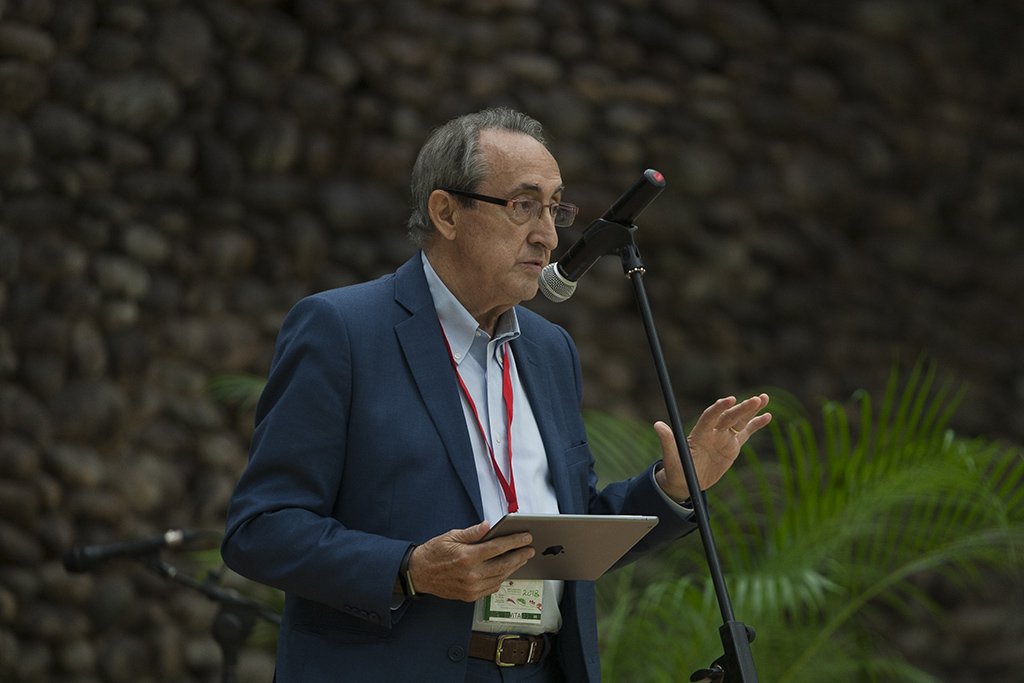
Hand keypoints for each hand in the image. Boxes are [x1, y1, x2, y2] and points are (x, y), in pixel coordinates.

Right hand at [407, 522, 533, 601]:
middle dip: (520, 556)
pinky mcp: (470, 596)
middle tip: (530, 549)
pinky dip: (501, 578)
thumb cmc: (434, 553)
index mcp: (467, 556)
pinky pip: (492, 587)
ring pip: (500, 577)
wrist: (419, 574)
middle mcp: (471, 574)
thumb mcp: (451, 536)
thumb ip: (472, 532)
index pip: (498, 547)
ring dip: (513, 567)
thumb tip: (488, 526)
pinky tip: (505, 571)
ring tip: (521, 559)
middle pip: (503, 564)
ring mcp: (471, 587)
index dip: (515, 541)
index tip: (526, 537)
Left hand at [655, 394, 770, 501]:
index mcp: (699, 433)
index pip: (710, 416)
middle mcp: (713, 432)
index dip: (719, 408)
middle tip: (756, 399)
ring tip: (764, 398)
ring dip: (751, 410)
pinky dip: (756, 424)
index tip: (729, 400)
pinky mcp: (732, 446)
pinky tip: (767, 416)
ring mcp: (723, 438)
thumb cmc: (676, 468)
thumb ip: (667, 441)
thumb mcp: (671, 457)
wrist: (685, 479)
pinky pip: (746, 433)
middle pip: (729, 417)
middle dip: (742, 408)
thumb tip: (658, 425)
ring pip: (739, 421)